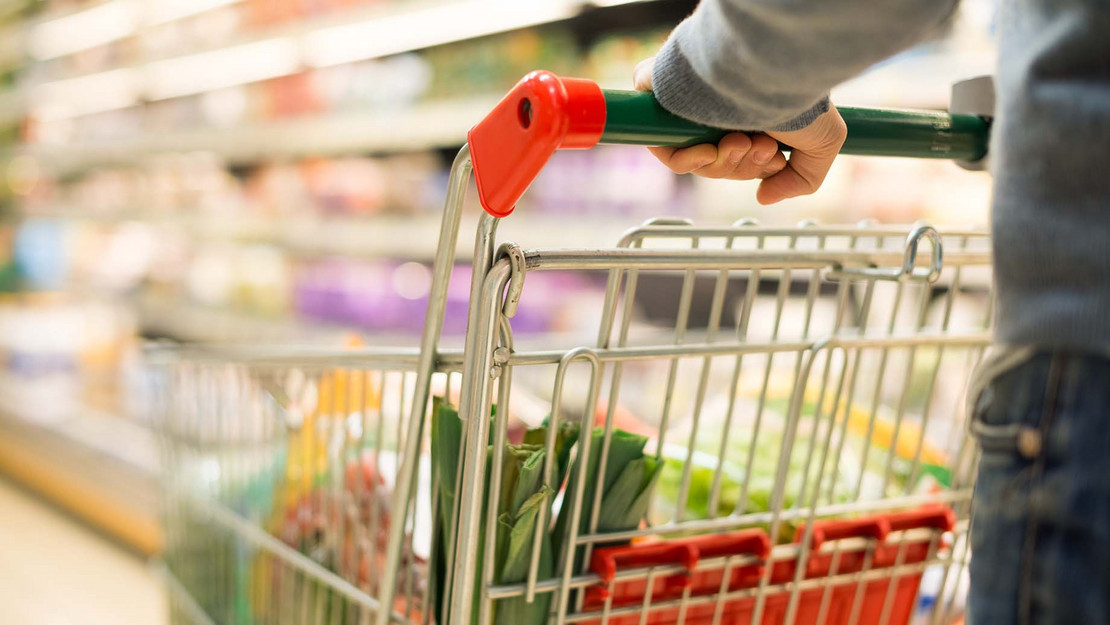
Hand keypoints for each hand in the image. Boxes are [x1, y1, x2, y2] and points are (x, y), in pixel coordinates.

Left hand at [633, 57, 846, 204]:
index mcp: (749, 111)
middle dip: (741, 166)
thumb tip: (763, 196)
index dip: (753, 167)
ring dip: (721, 163)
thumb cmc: (800, 98)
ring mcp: (690, 102)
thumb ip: (801, 179)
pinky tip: (711, 151)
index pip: (738, 156)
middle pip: (717, 162)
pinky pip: (663, 145)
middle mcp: (719, 106)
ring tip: (743, 142)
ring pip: (694, 158)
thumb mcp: (823, 144)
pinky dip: (687, 160)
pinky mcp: (662, 95)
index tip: (774, 159)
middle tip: (761, 148)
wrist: (772, 67)